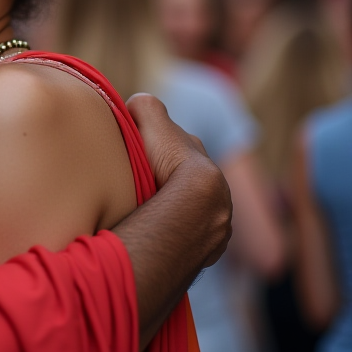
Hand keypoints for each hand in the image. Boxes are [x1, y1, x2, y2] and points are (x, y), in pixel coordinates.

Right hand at [126, 92, 231, 266]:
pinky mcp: (212, 246)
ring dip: (176, 214)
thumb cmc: (168, 161)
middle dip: (169, 184)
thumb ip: (145, 106)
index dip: (156, 150)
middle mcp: (215, 187)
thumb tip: (135, 105)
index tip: (137, 157)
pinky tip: (161, 238)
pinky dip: (179, 237)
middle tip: (142, 190)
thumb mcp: (152, 120)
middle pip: (187, 182)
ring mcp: (216, 218)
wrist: (194, 208)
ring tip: (150, 219)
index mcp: (200, 158)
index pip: (177, 149)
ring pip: (192, 213)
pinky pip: (193, 240)